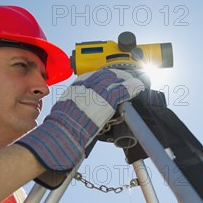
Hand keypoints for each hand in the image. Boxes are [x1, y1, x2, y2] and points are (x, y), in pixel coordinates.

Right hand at [16, 69, 144, 171]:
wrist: (66, 128)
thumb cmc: (63, 122)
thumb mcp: (65, 105)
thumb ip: (75, 101)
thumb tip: (77, 105)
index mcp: (77, 85)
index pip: (94, 75)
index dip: (104, 75)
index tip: (109, 76)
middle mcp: (89, 84)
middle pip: (107, 74)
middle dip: (117, 75)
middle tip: (124, 76)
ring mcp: (100, 90)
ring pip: (118, 80)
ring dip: (127, 79)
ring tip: (134, 81)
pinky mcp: (109, 99)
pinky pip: (125, 89)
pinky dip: (134, 87)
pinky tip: (139, 86)